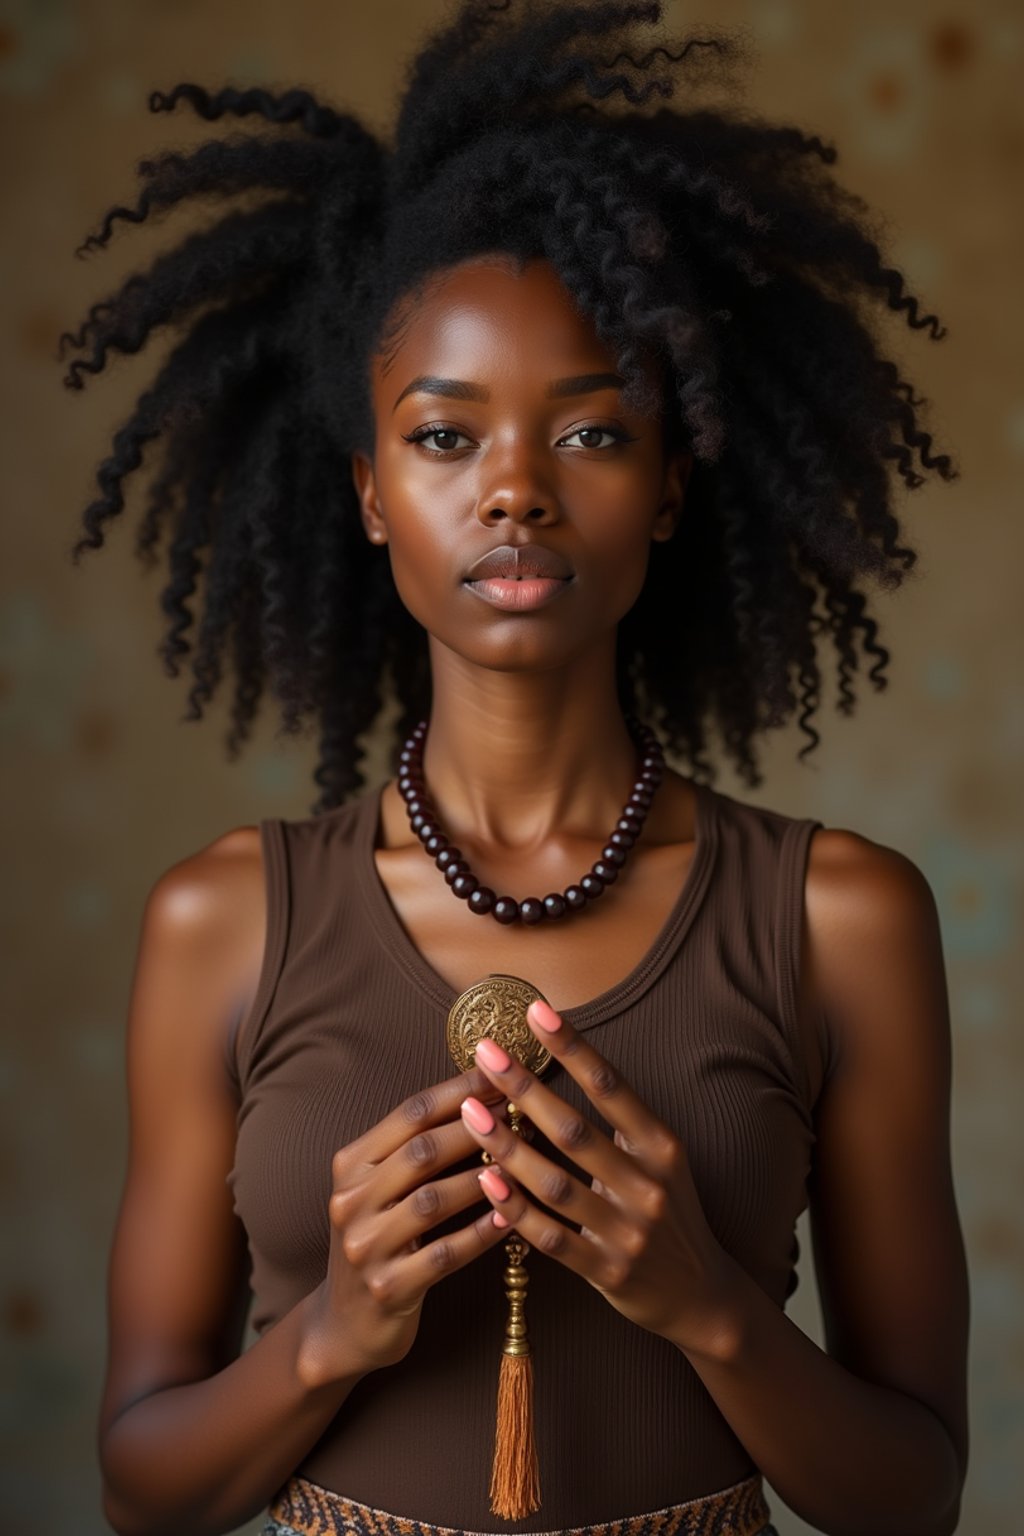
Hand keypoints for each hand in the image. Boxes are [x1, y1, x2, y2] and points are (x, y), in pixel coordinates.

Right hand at [302, 1065, 509, 1386]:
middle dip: (475, 1128)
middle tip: (520, 1112)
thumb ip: (417, 1150)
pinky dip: (480, 1234)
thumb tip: (483, 1099)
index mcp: (351, 1165)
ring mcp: (365, 1247)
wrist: (345, 1323)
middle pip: (421, 1152)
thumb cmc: (380, 1241)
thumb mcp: (381, 1190)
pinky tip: (510, 1220)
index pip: (409, 1114)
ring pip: (433, 1201)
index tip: (501, 1074)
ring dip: (483, 1179)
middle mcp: (351, 1200)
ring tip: (525, 1164)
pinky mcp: (387, 1289)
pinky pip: (443, 1255)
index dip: (458, 1091)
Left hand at [460, 999, 733, 1355]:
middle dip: (525, 1088)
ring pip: (555, 1184)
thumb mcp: (661, 1160)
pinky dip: (516, 1209)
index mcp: (662, 1147)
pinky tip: (486, 1180)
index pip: (611, 1085)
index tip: (537, 1012)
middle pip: (574, 1130)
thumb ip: (621, 1123)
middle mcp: (648, 1185)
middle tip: (486, 1053)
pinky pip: (551, 1238)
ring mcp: (627, 1232)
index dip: (573, 1047)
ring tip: (470, 1113)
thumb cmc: (669, 1212)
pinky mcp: (606, 1272)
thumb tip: (563, 1064)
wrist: (701, 1295)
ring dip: (508, 1146)